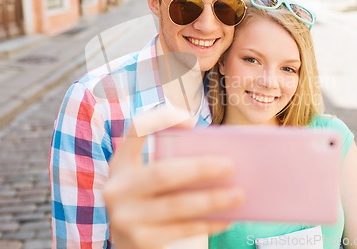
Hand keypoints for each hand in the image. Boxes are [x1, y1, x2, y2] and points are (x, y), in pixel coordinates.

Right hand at [103, 106, 243, 248]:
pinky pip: (183, 229)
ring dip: (212, 199)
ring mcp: (126, 217)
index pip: (137, 131)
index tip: (191, 122)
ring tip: (238, 195)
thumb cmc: (149, 203)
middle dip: (200, 168)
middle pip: (162, 173)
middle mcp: (118, 189)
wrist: (126, 246)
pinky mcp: (140, 241)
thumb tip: (218, 159)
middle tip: (230, 165)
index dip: (162, 121)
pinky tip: (227, 218)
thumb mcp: (148, 181)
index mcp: (121, 163)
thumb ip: (171, 165)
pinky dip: (209, 222)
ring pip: (177, 205)